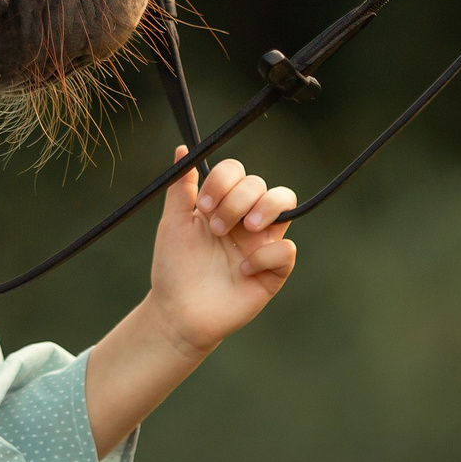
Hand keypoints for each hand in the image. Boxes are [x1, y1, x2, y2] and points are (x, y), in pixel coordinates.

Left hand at [145, 149, 297, 356]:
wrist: (178, 312)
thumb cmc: (174, 268)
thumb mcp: (174, 224)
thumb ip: (181, 188)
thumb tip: (182, 149)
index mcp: (223, 205)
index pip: (237, 172)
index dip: (224, 180)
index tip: (203, 203)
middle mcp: (246, 219)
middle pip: (260, 184)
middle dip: (237, 199)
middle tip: (216, 227)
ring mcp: (262, 243)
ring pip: (285, 203)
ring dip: (264, 208)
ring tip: (244, 229)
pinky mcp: (273, 271)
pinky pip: (287, 249)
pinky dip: (266, 254)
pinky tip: (242, 269)